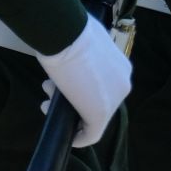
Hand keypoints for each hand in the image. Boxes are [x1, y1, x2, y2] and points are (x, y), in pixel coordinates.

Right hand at [37, 15, 131, 148]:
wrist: (67, 34)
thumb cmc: (72, 32)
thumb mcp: (85, 45)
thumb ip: (86, 60)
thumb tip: (74, 65)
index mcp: (121, 68)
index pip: (103, 88)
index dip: (81, 90)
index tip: (63, 86)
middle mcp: (124, 84)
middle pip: (97, 102)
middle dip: (72, 100)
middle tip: (49, 92)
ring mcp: (115, 99)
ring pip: (92, 116)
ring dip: (68, 112)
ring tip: (46, 99)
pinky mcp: (101, 113)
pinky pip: (92, 133)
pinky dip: (79, 137)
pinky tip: (65, 135)